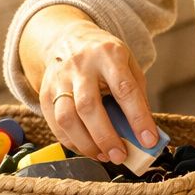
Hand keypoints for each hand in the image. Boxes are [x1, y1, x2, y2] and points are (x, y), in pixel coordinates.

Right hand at [38, 21, 159, 164]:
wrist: (67, 38)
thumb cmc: (105, 58)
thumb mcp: (128, 64)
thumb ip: (137, 95)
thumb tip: (143, 134)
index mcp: (108, 54)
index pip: (125, 89)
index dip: (138, 117)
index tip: (149, 140)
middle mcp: (80, 65)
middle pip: (89, 106)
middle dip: (106, 137)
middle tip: (120, 156)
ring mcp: (59, 79)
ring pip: (67, 118)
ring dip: (87, 144)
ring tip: (104, 156)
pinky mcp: (45, 93)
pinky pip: (55, 125)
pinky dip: (73, 143)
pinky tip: (88, 149)